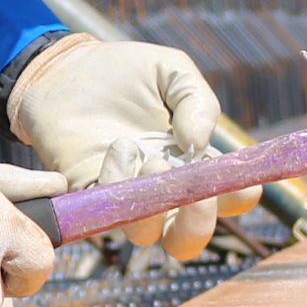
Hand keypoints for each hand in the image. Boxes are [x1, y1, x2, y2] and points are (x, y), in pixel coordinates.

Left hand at [5, 33, 250, 259]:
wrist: (67, 67)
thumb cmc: (124, 72)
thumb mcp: (171, 71)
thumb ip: (197, 101)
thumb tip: (200, 143)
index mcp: (195, 163)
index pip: (230, 198)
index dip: (239, 197)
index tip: (233, 176)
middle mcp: (165, 189)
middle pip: (189, 238)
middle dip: (198, 225)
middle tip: (196, 194)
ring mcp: (126, 196)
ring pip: (147, 234)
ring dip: (156, 207)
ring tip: (153, 161)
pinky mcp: (89, 194)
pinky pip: (107, 211)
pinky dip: (119, 184)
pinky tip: (121, 147)